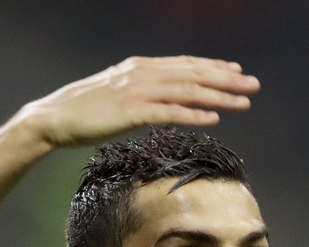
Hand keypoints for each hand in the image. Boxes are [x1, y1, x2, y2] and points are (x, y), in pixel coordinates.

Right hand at [13, 55, 260, 148]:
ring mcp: (137, 92)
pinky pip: (169, 112)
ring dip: (219, 96)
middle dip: (227, 80)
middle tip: (254, 85)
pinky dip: (193, 114)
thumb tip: (165, 97)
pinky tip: (213, 119)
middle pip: (193, 74)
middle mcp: (142, 74)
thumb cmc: (85, 110)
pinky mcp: (131, 112)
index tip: (237, 71)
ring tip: (245, 103)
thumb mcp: (119, 93)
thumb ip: (143, 91)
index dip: (213, 67)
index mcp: (140, 67)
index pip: (185, 64)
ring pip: (188, 91)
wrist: (53, 118)